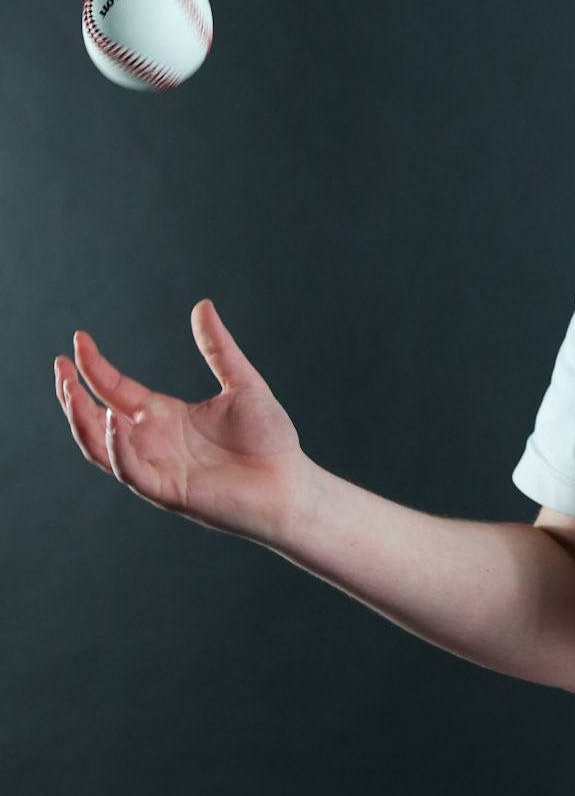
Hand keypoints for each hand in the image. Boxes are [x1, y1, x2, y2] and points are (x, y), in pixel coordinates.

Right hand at [54, 300, 309, 543]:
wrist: (293, 483)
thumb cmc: (269, 439)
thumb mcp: (242, 383)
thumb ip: (218, 347)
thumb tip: (203, 304)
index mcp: (164, 416)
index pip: (115, 389)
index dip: (94, 367)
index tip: (79, 339)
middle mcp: (152, 442)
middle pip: (95, 419)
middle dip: (72, 394)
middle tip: (59, 366)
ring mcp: (157, 467)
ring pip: (101, 447)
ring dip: (81, 420)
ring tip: (69, 389)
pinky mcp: (169, 490)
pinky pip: (131, 472)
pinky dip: (117, 450)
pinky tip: (113, 422)